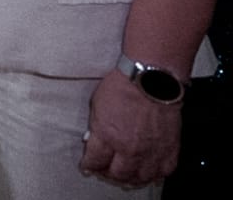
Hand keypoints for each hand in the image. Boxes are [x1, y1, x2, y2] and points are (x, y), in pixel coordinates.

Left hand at [80, 69, 180, 187]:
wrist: (152, 79)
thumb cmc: (124, 86)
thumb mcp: (97, 106)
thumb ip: (97, 129)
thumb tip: (94, 142)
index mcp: (107, 135)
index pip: (95, 161)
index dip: (90, 165)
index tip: (88, 166)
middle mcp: (129, 148)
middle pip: (117, 174)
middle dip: (108, 175)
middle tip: (106, 172)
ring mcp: (151, 151)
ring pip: (139, 178)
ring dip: (130, 179)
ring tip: (125, 176)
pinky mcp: (169, 150)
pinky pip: (161, 173)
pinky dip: (153, 176)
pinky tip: (147, 173)